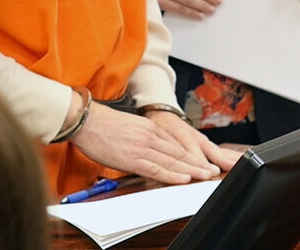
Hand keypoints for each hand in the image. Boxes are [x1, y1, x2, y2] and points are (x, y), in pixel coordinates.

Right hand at [71, 104, 223, 184]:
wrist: (86, 120)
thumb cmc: (103, 125)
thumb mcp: (130, 127)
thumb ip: (144, 137)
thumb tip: (151, 150)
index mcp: (150, 128)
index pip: (176, 144)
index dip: (192, 154)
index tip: (203, 161)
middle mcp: (150, 136)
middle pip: (179, 152)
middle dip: (198, 163)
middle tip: (213, 170)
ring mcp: (143, 147)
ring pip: (172, 161)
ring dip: (192, 170)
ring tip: (206, 176)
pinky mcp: (132, 158)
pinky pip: (156, 169)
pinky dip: (172, 175)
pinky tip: (184, 179)